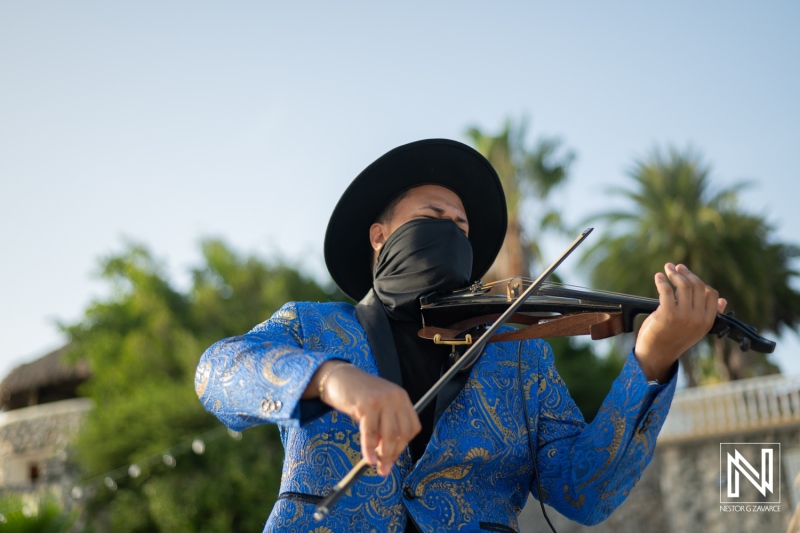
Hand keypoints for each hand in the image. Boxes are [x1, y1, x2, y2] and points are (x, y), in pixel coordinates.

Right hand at [306, 361, 420, 475]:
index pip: (412, 427)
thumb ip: (384, 427)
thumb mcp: (377, 409)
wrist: (338, 377)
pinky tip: (368, 459)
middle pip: (402, 433)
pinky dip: (369, 449)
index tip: (393, 458)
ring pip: (389, 435)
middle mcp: (395, 397)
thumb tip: (387, 457)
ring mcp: (382, 400)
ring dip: (383, 455)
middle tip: (384, 468)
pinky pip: (371, 433)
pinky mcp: (367, 404)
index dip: (403, 446)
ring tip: (376, 465)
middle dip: (393, 454)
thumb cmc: (357, 396)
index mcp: (401, 398)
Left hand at [634, 263, 726, 381]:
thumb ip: (708, 314)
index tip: (687, 274)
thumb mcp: (695, 328)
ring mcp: (683, 317)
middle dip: (685, 273)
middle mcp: (698, 318)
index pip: (712, 294)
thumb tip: (723, 300)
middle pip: (697, 286)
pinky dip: (662, 281)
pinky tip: (658, 277)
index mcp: (707, 321)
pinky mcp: (667, 315)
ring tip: (667, 269)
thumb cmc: (673, 339)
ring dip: (673, 274)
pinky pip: (666, 291)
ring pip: (683, 286)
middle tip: (675, 267)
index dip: (700, 281)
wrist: (656, 354)